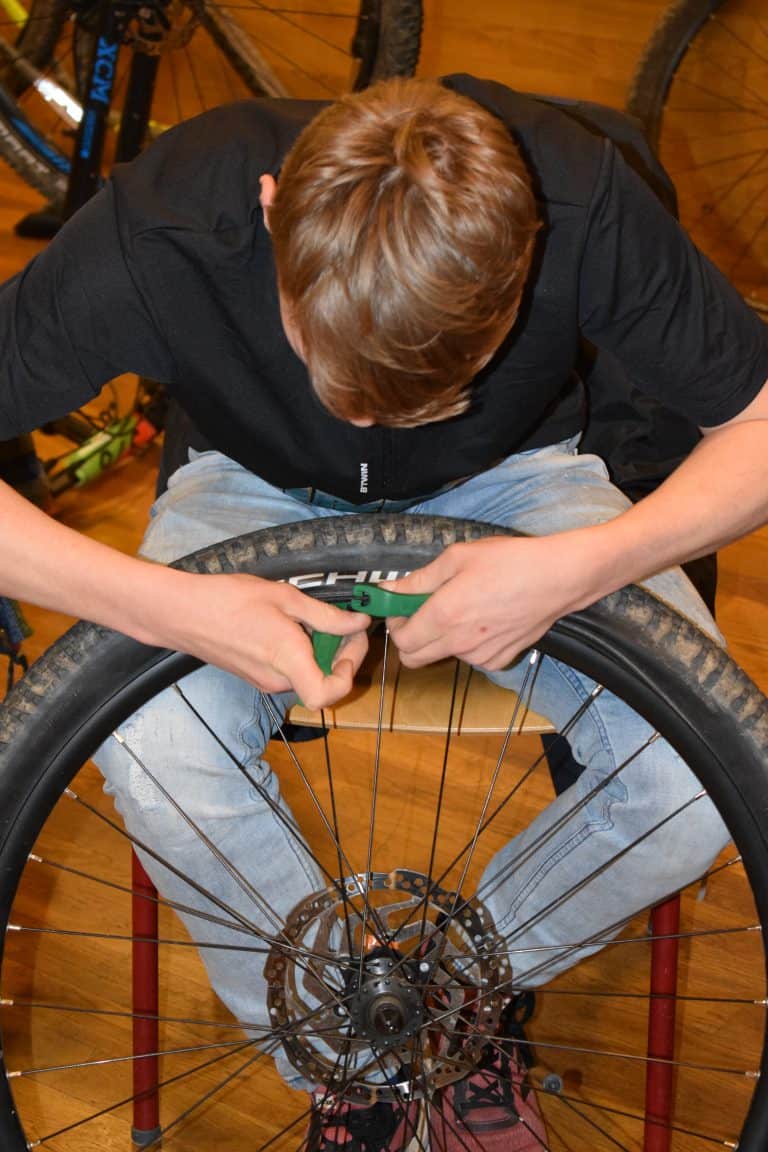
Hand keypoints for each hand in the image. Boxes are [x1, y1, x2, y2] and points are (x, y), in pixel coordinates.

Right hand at [159, 573, 370, 708]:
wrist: (182, 613)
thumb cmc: (228, 600)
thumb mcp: (284, 598)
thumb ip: (326, 615)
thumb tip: (358, 623)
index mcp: (286, 660)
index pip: (327, 695)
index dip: (349, 672)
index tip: (353, 641)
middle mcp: (277, 679)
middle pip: (323, 681)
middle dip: (341, 653)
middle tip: (344, 620)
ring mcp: (264, 681)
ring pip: (307, 674)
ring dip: (321, 651)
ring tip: (314, 617)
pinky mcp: (254, 677)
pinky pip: (289, 671)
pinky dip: (301, 653)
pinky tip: (292, 625)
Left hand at [382, 535, 594, 669]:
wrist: (558, 578)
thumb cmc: (510, 561)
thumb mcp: (458, 558)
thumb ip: (418, 579)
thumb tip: (389, 589)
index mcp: (443, 616)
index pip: (400, 640)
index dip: (395, 624)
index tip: (402, 607)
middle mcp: (459, 642)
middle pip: (414, 659)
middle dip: (410, 638)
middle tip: (423, 612)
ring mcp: (480, 656)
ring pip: (443, 656)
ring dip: (442, 638)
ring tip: (464, 606)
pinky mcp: (499, 660)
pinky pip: (470, 658)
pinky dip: (468, 643)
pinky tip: (484, 618)